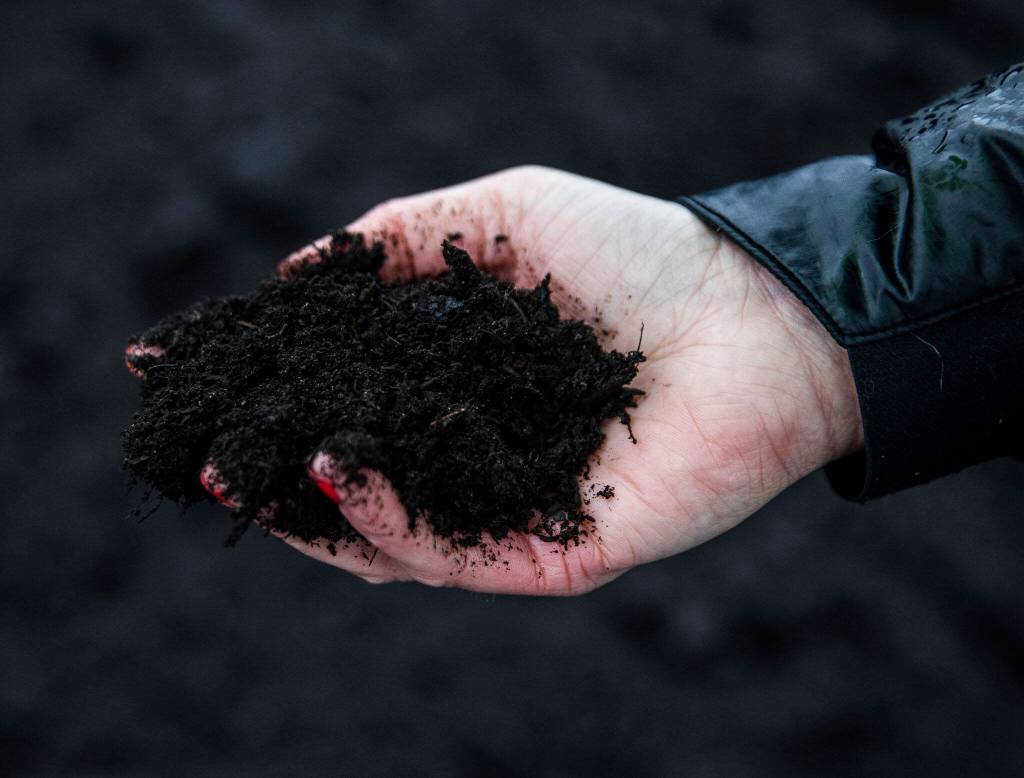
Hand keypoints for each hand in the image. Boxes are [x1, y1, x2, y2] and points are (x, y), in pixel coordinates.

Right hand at [129, 166, 862, 593]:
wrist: (756, 313)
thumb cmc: (638, 253)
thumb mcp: (501, 218)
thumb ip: (400, 238)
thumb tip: (292, 273)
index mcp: (459, 388)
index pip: (345, 404)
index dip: (268, 393)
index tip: (182, 374)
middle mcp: (475, 455)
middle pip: (355, 485)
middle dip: (270, 470)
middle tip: (202, 445)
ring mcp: (512, 510)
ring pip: (388, 539)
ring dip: (308, 510)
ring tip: (246, 466)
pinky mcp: (555, 554)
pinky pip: (453, 555)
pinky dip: (388, 522)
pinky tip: (341, 473)